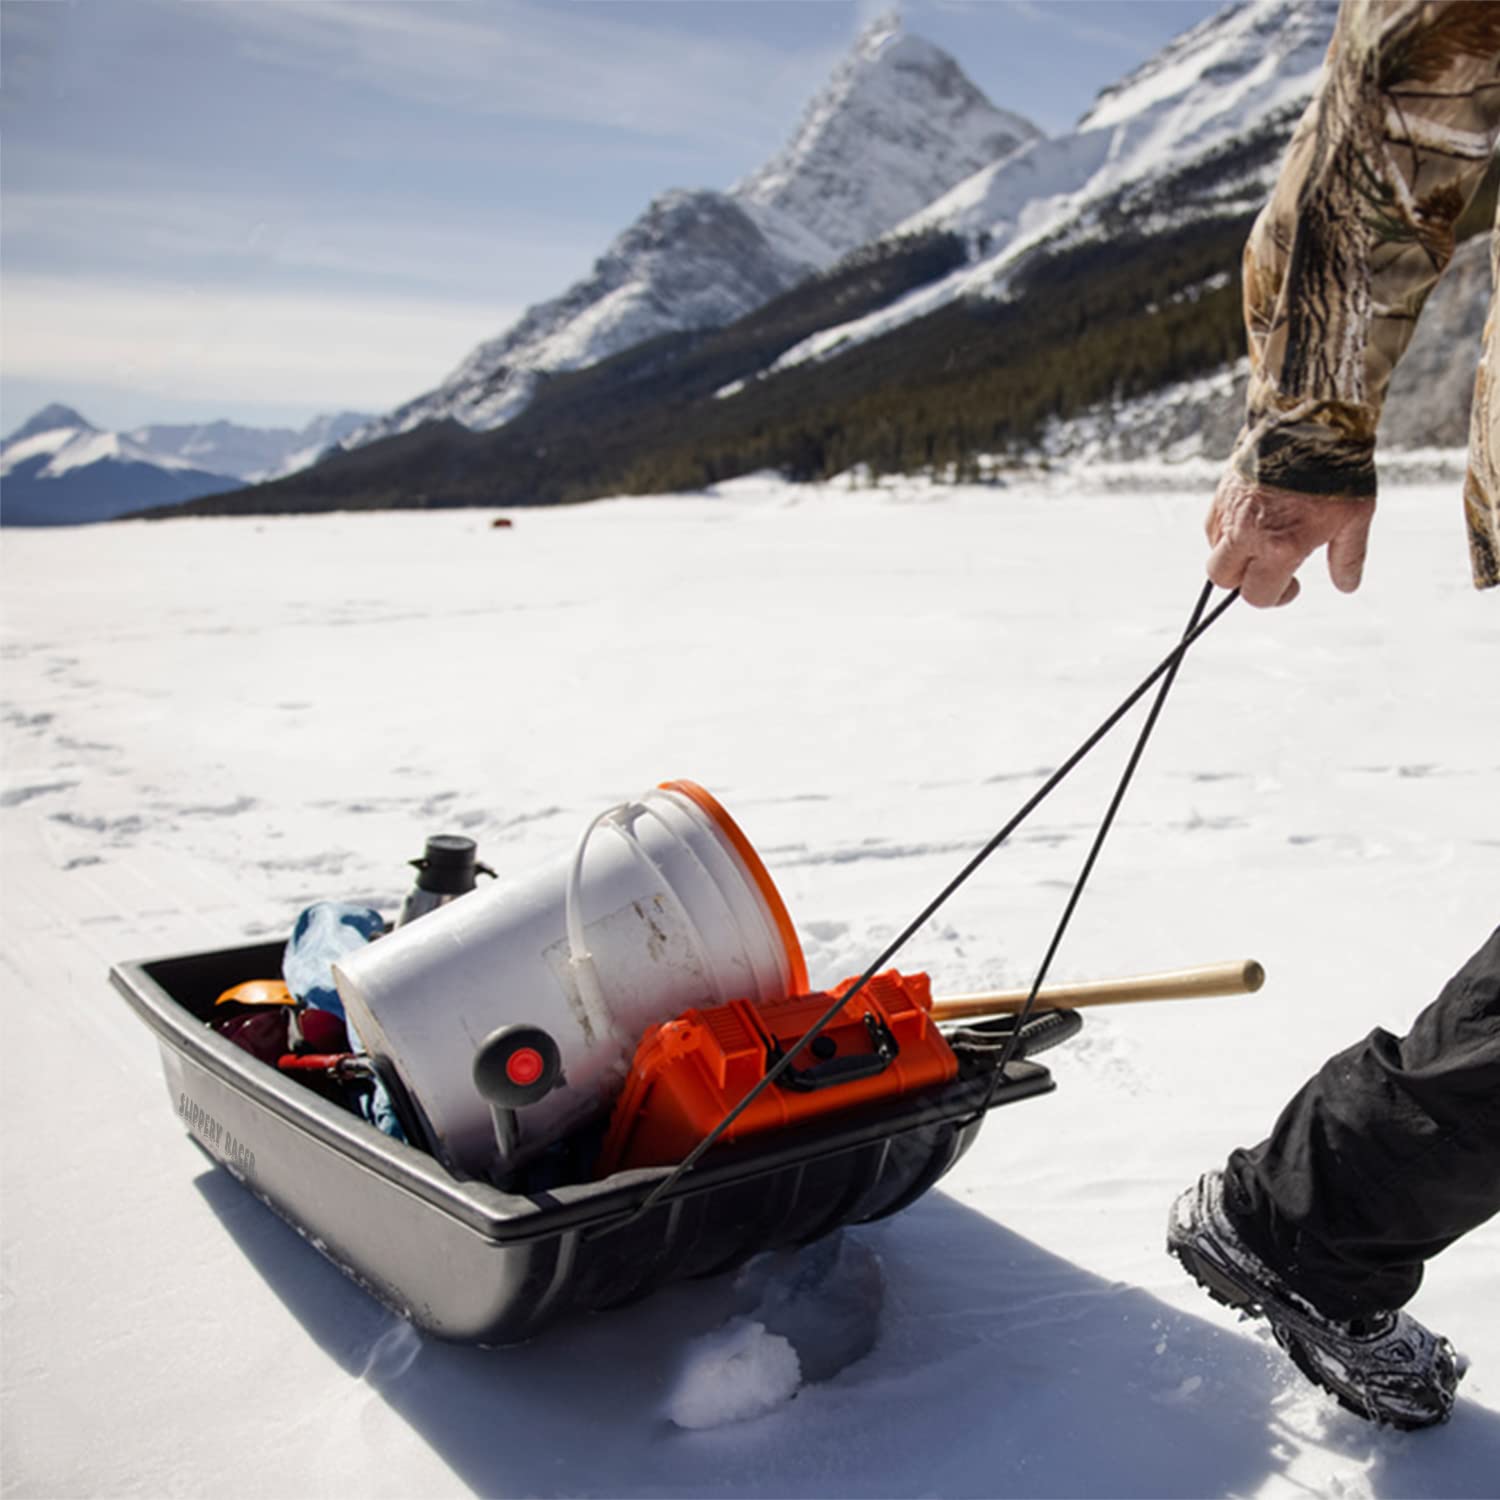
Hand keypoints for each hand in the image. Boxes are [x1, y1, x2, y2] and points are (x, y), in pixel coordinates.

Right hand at [1205, 472, 1373, 607]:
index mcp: (1281, 547)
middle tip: (1271, 569)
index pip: (1258, 595)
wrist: (1312, 420)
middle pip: (1223, 579)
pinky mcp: (1222, 493)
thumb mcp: (1355, 517)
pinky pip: (1212, 526)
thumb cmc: (1338, 470)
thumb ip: (1347, 557)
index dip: (1275, 597)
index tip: (1292, 585)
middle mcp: (1247, 535)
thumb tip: (1347, 586)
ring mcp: (1230, 513)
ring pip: (1215, 552)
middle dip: (1244, 581)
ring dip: (1235, 555)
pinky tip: (1252, 521)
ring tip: (1263, 539)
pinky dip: (1226, 532)